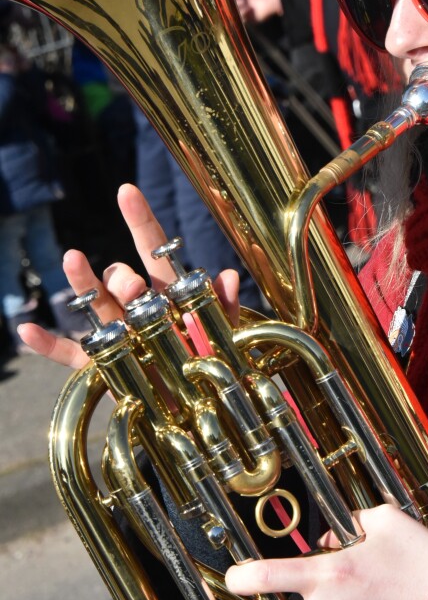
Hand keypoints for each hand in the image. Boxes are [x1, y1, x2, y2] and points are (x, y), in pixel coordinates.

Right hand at [17, 184, 240, 366]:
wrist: (199, 408)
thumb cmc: (210, 363)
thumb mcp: (224, 336)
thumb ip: (225, 309)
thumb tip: (229, 276)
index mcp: (166, 293)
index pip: (151, 249)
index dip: (140, 220)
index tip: (127, 191)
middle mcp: (136, 308)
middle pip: (121, 278)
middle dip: (124, 277)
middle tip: (136, 288)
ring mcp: (116, 336)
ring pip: (95, 304)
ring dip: (84, 283)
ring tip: (74, 260)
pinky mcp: (101, 367)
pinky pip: (70, 354)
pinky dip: (48, 344)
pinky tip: (26, 331)